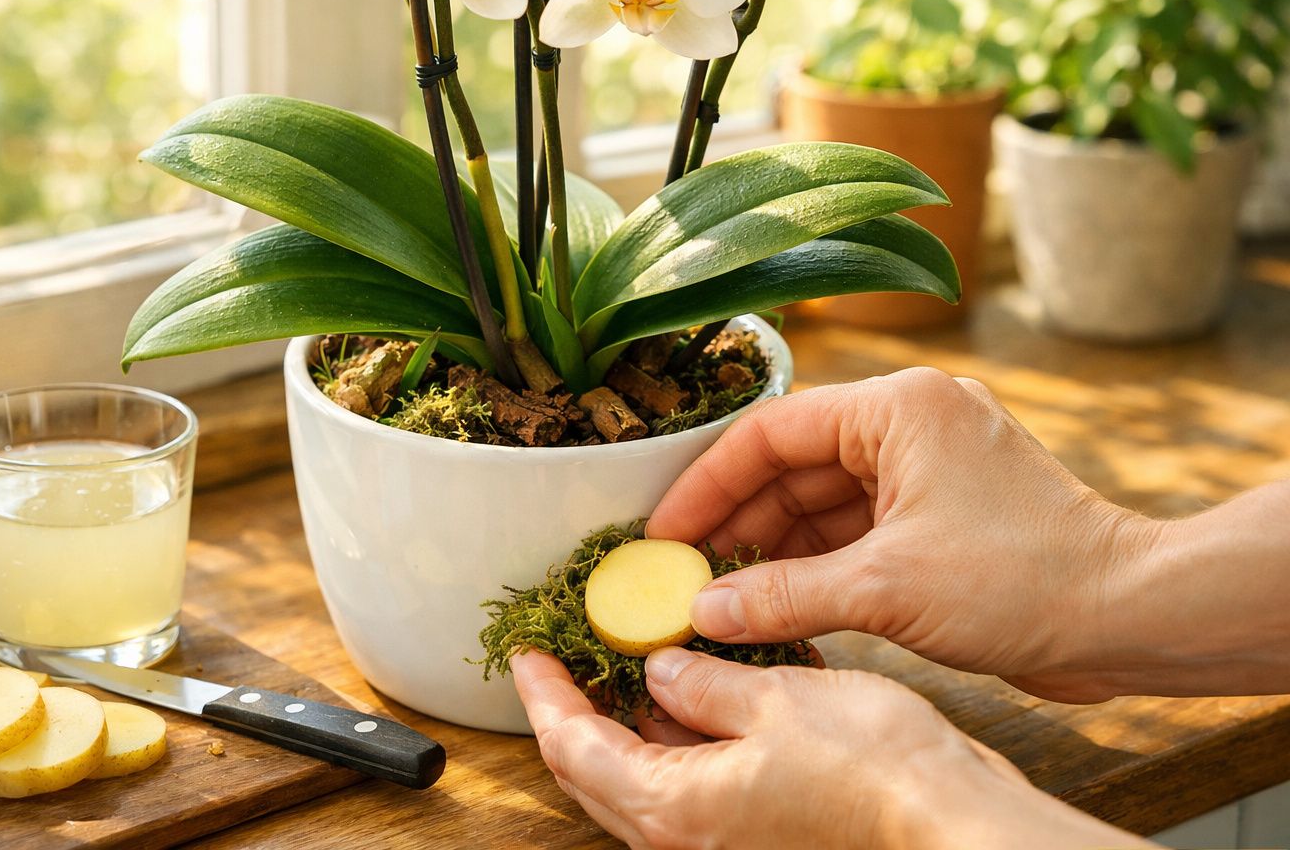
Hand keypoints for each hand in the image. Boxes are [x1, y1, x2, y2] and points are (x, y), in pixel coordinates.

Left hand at [512, 647, 1145, 849]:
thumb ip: (702, 683)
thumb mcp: (774, 702)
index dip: (543, 693)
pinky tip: (715, 678)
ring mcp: (728, 838)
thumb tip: (661, 671)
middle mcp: (689, 837)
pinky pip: (703, 779)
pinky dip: (697, 731)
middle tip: (570, 651)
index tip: (524, 651)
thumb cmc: (874, 774)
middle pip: (599, 770)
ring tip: (641, 649)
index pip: (571, 747)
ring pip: (652, 774)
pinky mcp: (764, 829)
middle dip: (580, 707)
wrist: (957, 828)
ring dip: (643, 714)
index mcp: (672, 809)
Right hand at [649, 367, 1153, 702]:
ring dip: (772, 550)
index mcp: (898, 407)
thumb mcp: (886, 588)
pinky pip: (854, 535)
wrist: (1133, 617)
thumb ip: (784, 594)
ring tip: (717, 598)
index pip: (772, 431)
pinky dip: (814, 569)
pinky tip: (771, 605)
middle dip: (737, 523)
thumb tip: (703, 613)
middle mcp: (909, 425)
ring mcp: (926, 473)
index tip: (664, 531)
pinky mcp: (940, 519)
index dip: (708, 483)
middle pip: (792, 467)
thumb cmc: (1027, 579)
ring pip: (821, 505)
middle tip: (681, 573)